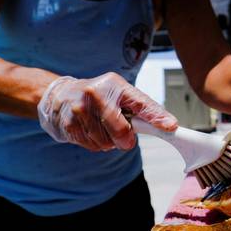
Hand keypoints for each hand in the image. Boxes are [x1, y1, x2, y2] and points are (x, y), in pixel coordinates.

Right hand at [38, 73, 177, 150]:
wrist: (60, 96)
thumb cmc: (98, 96)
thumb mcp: (119, 94)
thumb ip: (141, 109)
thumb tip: (168, 125)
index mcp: (115, 85)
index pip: (141, 103)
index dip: (157, 117)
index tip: (171, 127)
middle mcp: (96, 94)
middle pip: (122, 131)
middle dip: (125, 139)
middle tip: (123, 137)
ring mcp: (80, 110)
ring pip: (107, 142)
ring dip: (108, 141)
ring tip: (101, 127)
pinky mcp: (69, 125)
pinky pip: (93, 146)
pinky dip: (95, 143)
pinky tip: (89, 130)